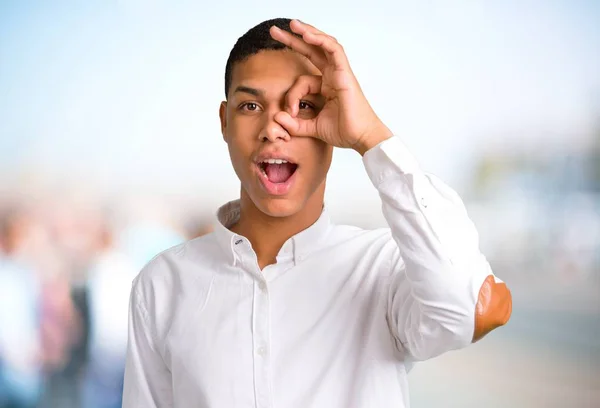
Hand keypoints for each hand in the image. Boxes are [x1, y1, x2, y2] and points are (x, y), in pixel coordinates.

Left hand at [270, 20, 392, 154]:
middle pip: (312, 50)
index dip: (292, 94)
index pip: (302, 79)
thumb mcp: (311, 127)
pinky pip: (334, 50)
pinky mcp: (345, 73)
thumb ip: (294, 124)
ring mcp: (340, 72)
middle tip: (274, 31)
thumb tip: (276, 117)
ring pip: (323, 45)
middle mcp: (333, 76)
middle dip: (293, 39)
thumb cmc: (343, 131)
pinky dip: (321, 41)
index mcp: (326, 86)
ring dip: (307, 33)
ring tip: (292, 24)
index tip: (288, 111)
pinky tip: (307, 36)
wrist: (360, 138)